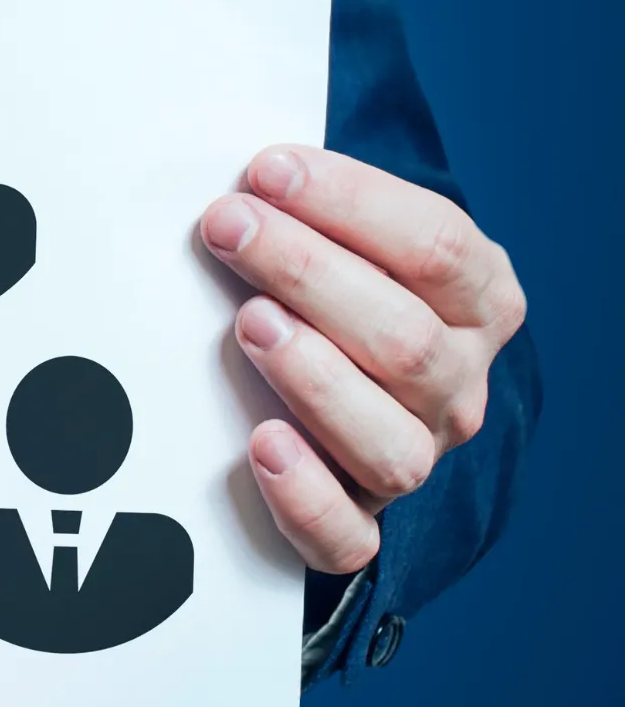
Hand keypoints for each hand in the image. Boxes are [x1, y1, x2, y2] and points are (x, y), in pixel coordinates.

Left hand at [200, 145, 524, 573]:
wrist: (350, 402)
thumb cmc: (336, 292)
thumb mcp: (352, 239)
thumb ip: (315, 206)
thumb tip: (247, 170)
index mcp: (476, 299)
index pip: (437, 246)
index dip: (351, 203)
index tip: (266, 170)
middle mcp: (456, 384)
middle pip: (404, 337)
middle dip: (306, 271)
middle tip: (230, 227)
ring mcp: (415, 456)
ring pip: (387, 439)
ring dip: (314, 376)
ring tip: (250, 323)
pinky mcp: (360, 524)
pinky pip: (346, 536)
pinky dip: (305, 497)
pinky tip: (263, 446)